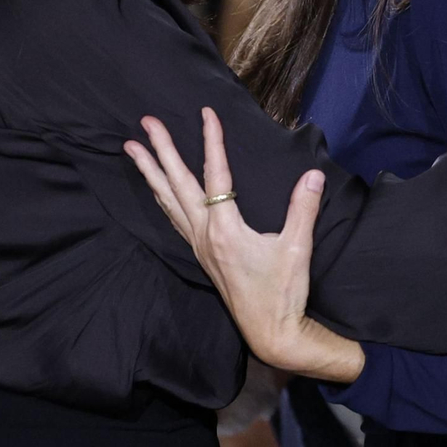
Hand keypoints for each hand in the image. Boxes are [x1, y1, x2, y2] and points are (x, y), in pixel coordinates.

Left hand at [123, 109, 363, 383]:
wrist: (271, 333)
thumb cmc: (283, 293)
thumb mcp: (297, 249)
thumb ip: (304, 209)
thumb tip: (313, 174)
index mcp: (225, 230)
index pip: (216, 175)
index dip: (212, 141)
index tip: (206, 113)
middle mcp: (205, 236)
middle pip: (177, 184)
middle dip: (161, 151)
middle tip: (145, 122)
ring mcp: (200, 247)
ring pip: (168, 201)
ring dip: (151, 173)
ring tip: (133, 150)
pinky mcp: (202, 256)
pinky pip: (174, 218)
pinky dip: (162, 197)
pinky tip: (158, 191)